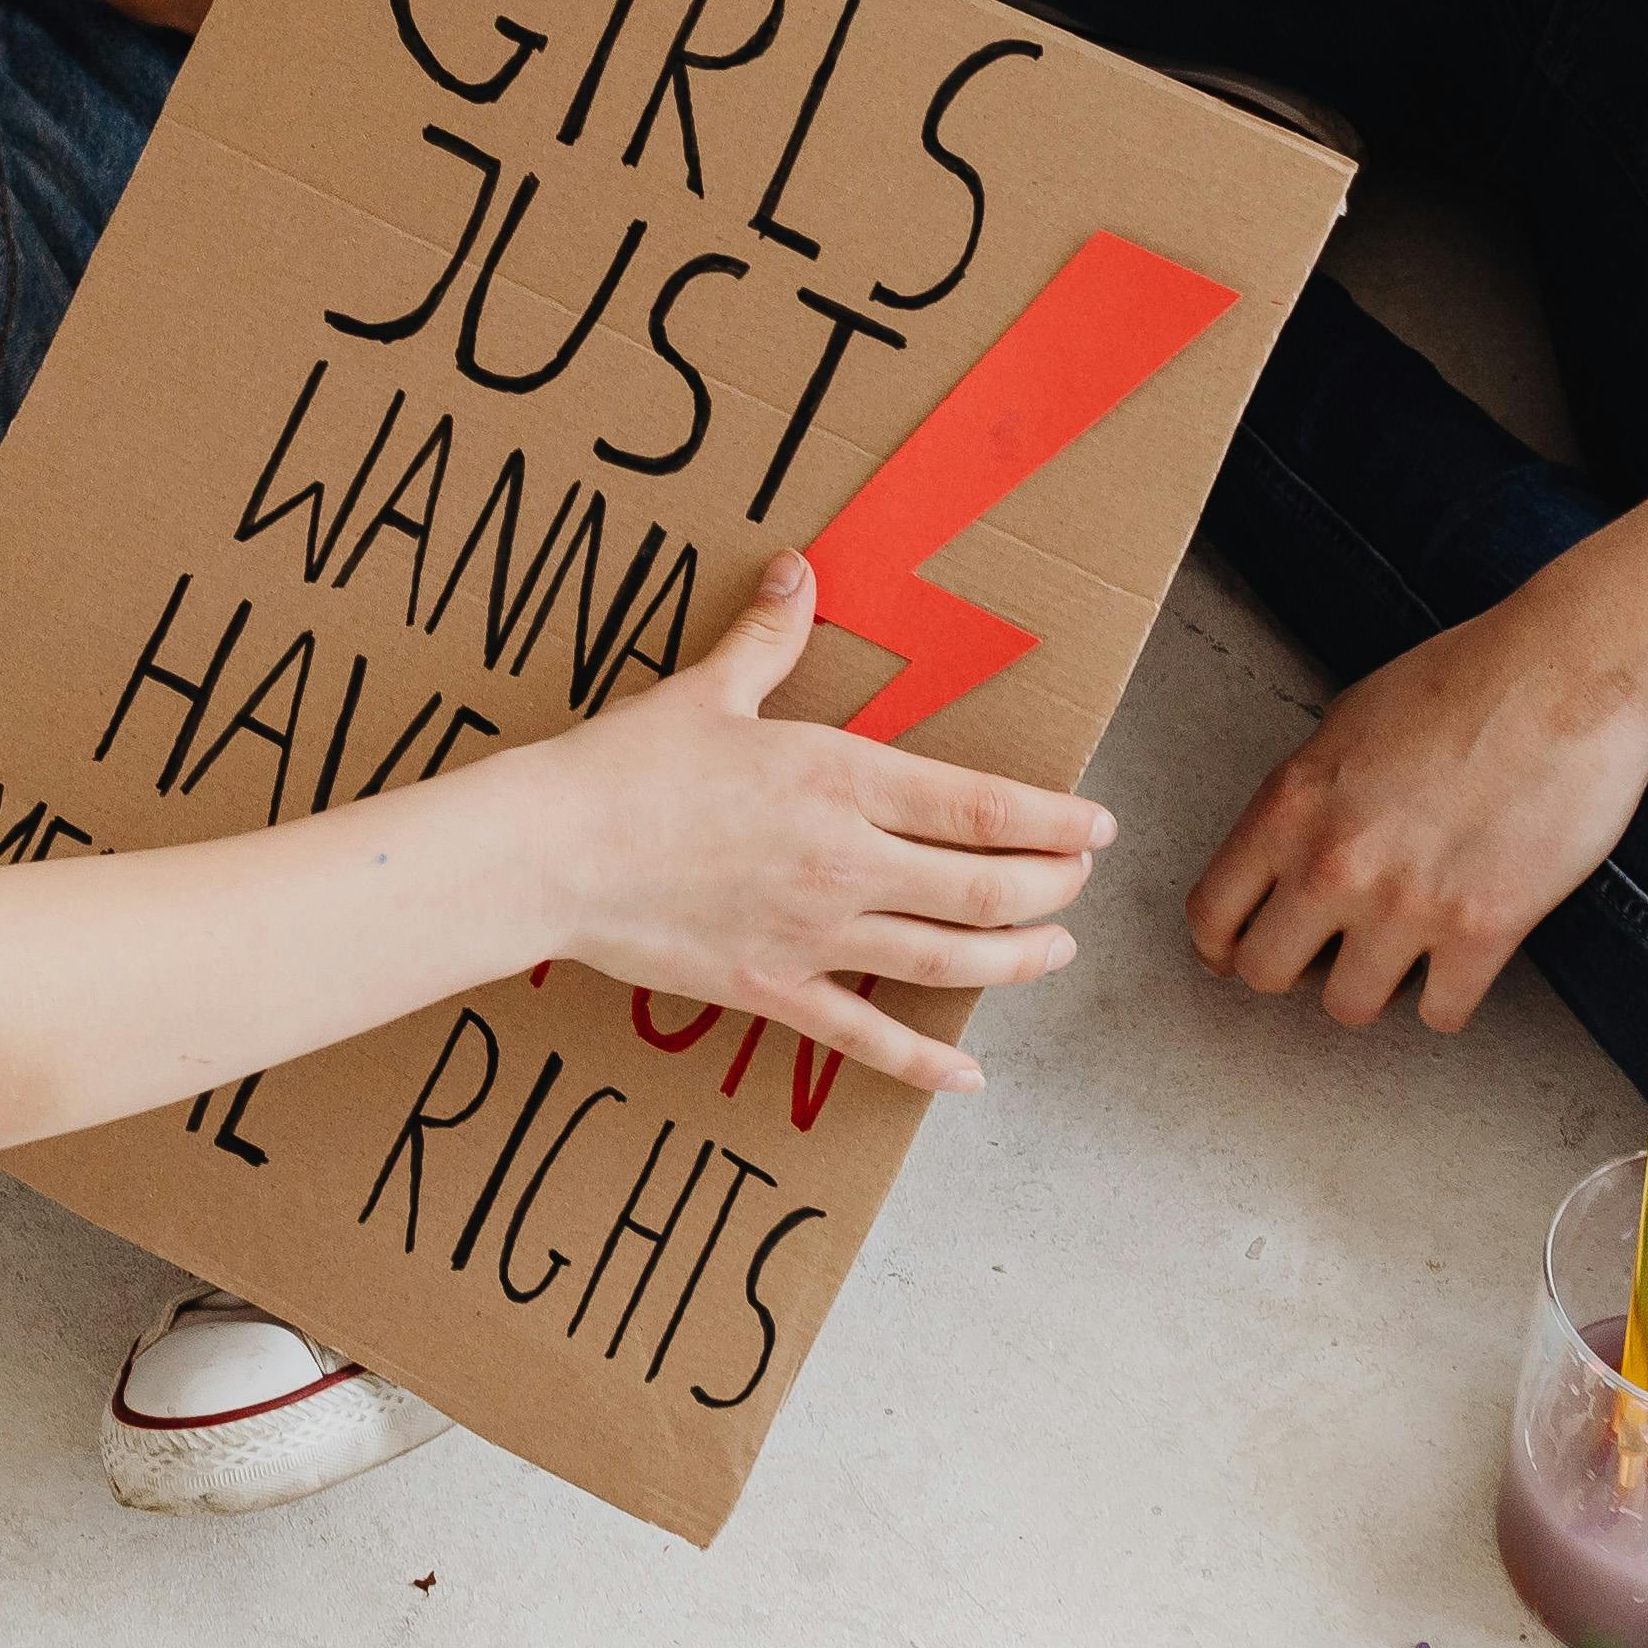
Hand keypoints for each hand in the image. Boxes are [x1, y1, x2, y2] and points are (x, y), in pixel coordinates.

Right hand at [517, 551, 1109, 1098]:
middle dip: (1051, 888)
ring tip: (1054, 951)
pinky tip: (969, 1077)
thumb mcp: (707, 690)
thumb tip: (799, 569)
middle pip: (988, 889)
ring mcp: (817, 934)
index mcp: (841, 780)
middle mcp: (848, 862)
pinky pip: (868, 1036)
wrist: (551, 853)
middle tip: (1077, 881)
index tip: (1095, 826)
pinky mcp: (776, 990)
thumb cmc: (626, 767)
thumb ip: (769, 636)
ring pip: (950, 961)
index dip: (1054, 821)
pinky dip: (927, 1061)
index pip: (982, 807)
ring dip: (1018, 959)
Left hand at [1181, 588, 1647, 1031]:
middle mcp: (1332, 863)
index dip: (1222, 943)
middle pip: (1264, 973)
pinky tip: (1459, 962)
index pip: (1211, 913)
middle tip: (1329, 952)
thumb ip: (1308, 797)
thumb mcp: (1347, 723)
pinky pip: (1439, 1014)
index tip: (1241, 950)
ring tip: (1401, 954)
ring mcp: (1404, 905)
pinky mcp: (1481, 931)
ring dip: (1372, 988)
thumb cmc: (1463, 682)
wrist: (1568, 679)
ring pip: (1348, 1008)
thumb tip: (1292, 850)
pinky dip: (1448, 998)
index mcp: (1289, 805)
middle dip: (1294, 968)